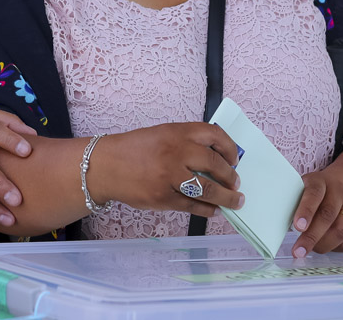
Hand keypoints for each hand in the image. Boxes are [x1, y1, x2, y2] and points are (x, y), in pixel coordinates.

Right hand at [94, 123, 241, 218]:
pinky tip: (214, 210)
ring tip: (234, 201)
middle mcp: (177, 152)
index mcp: (178, 132)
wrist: (106, 166)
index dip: (230, 149)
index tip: (235, 159)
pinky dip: (207, 210)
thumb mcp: (164, 134)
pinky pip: (192, 206)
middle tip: (236, 183)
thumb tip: (218, 158)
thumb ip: (188, 142)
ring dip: (226, 197)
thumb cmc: (136, 149)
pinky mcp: (163, 198)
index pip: (215, 135)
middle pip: (215, 165)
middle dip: (231, 177)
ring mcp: (170, 176)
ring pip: (208, 189)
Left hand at [291, 170, 342, 257]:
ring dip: (323, 244)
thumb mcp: (297, 192)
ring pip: (342, 229)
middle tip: (298, 251)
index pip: (314, 193)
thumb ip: (288, 204)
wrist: (336, 191)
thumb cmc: (307, 196)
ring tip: (307, 251)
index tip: (297, 227)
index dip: (306, 210)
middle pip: (328, 214)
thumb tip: (271, 227)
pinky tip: (321, 247)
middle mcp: (338, 192)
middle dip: (312, 236)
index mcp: (319, 181)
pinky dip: (334, 248)